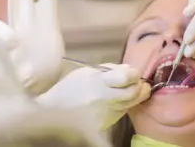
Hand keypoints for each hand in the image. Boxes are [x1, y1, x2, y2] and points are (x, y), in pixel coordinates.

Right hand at [36, 64, 150, 129]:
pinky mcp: (107, 124)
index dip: (134, 74)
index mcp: (98, 82)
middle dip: (140, 85)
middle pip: (134, 92)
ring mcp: (107, 113)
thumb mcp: (87, 72)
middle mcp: (104, 98)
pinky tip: (114, 101)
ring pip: (131, 103)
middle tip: (137, 82)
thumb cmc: (69, 88)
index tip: (133, 72)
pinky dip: (123, 105)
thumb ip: (109, 70)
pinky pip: (122, 112)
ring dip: (134, 95)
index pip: (126, 77)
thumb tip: (129, 70)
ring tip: (127, 90)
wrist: (55, 112)